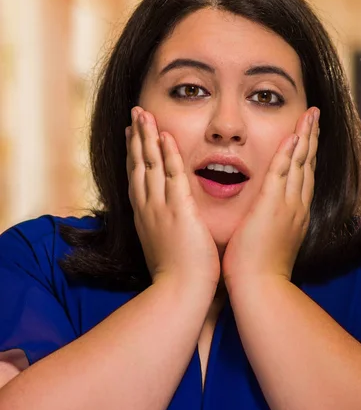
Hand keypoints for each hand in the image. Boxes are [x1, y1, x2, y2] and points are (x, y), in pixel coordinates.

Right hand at [126, 107, 220, 290]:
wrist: (179, 295)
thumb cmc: (177, 277)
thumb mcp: (165, 248)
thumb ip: (168, 231)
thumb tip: (172, 226)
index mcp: (145, 217)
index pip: (137, 178)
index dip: (134, 154)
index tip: (132, 135)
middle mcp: (148, 208)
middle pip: (138, 164)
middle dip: (136, 137)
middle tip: (135, 114)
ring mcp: (161, 208)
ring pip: (150, 164)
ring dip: (147, 137)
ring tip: (144, 114)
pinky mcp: (179, 210)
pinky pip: (172, 175)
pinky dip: (167, 154)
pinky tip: (165, 136)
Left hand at [222, 107, 318, 287]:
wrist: (260, 287)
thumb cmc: (258, 269)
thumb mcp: (268, 240)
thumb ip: (268, 223)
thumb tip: (262, 216)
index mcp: (294, 213)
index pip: (301, 176)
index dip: (306, 154)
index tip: (307, 137)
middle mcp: (296, 206)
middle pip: (306, 165)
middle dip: (311, 139)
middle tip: (314, 117)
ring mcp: (287, 205)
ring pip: (298, 163)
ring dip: (305, 137)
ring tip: (310, 117)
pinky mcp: (272, 205)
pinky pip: (282, 172)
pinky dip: (288, 153)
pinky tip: (293, 136)